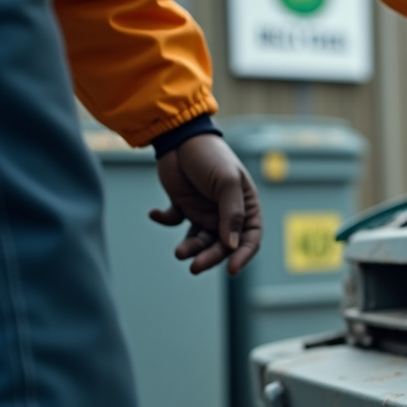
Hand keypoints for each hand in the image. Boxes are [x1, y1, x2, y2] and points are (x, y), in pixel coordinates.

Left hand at [150, 133, 262, 274]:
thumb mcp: (226, 182)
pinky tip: (156, 213)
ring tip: (179, 253)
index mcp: (245, 206)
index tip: (233, 270)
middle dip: (210, 257)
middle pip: (223, 244)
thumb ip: (231, 214)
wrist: (180, 136)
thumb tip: (232, 245)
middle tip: (195, 266)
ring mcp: (204, 210)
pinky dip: (165, 220)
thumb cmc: (211, 156)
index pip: (250, 238)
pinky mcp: (183, 205)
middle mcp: (226, 213)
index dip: (243, 255)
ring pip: (200, 239)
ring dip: (190, 247)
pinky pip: (175, 221)